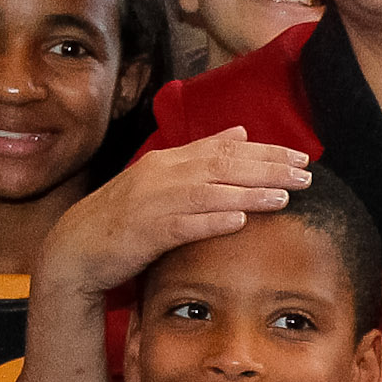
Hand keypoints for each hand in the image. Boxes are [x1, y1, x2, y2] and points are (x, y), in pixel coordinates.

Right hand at [38, 128, 310, 302]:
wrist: (76, 248)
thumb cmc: (125, 216)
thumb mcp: (163, 177)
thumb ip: (201, 154)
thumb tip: (241, 133)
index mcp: (169, 160)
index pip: (225, 149)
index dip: (266, 152)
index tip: (301, 158)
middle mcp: (162, 175)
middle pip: (222, 166)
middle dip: (267, 169)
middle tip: (305, 175)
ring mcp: (152, 203)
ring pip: (207, 193)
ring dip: (247, 194)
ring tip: (283, 198)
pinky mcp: (144, 233)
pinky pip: (182, 225)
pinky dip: (211, 222)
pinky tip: (238, 222)